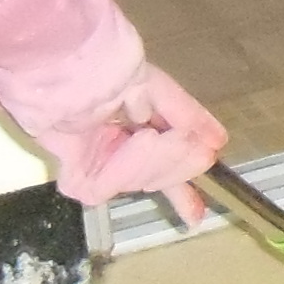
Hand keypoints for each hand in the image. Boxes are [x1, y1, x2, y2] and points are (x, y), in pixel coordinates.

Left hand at [42, 67, 225, 223]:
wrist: (66, 71)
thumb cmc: (104, 69)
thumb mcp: (154, 87)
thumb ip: (187, 115)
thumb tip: (218, 140)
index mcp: (136, 133)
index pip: (162, 169)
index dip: (181, 190)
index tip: (196, 214)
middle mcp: (116, 155)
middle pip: (159, 180)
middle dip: (175, 161)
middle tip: (185, 145)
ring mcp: (96, 169)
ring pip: (139, 184)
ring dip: (151, 160)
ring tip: (147, 135)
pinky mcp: (77, 179)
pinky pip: (110, 188)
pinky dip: (123, 167)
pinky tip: (128, 143)